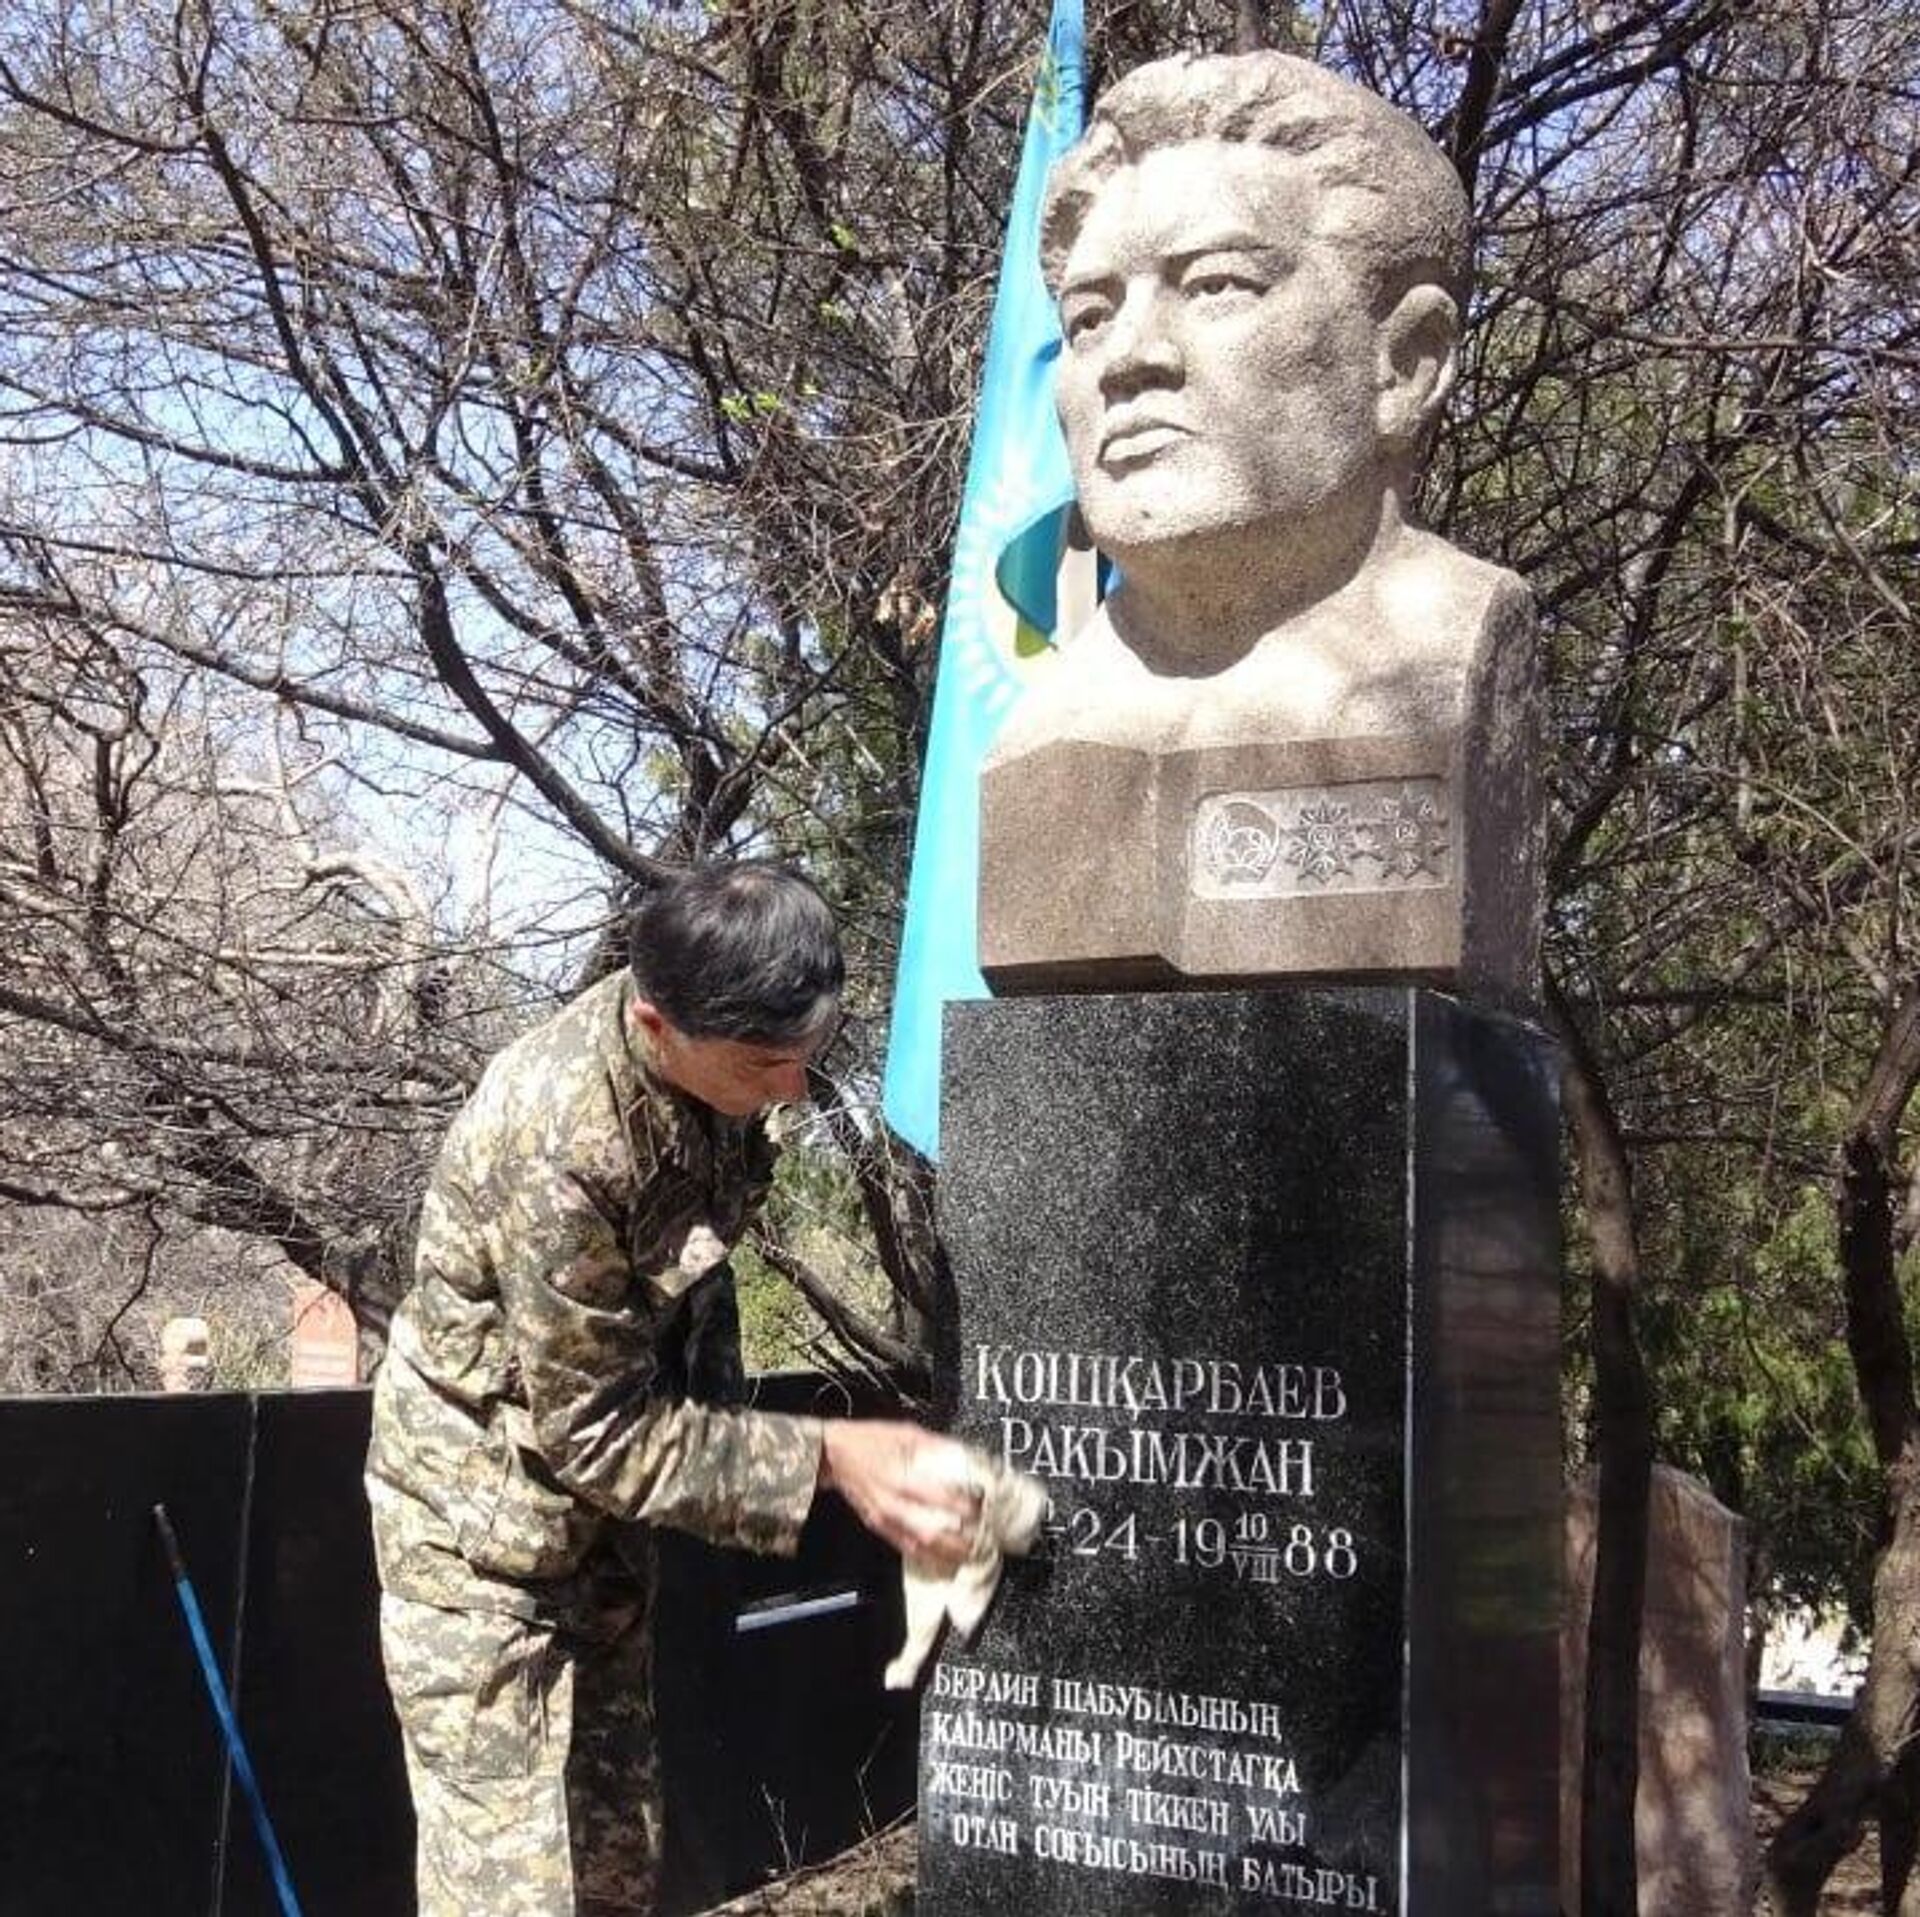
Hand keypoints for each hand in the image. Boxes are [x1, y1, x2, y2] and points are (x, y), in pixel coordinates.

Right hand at [819, 1420, 982, 1570]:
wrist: (833, 1454)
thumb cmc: (867, 1440)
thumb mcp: (906, 1432)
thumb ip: (935, 1445)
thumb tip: (963, 1453)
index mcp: (901, 1478)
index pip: (941, 1499)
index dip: (964, 1506)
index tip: (981, 1505)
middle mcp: (893, 1504)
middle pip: (932, 1532)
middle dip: (959, 1540)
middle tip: (980, 1539)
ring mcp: (884, 1519)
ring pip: (919, 1546)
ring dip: (945, 1554)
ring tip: (966, 1555)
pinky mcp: (877, 1526)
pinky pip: (903, 1547)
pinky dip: (924, 1555)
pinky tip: (938, 1558)